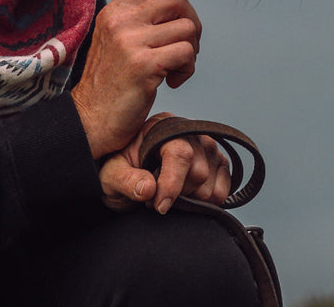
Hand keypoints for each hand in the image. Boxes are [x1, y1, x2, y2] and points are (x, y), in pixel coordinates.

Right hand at [71, 0, 201, 158]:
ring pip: (187, 28)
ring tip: (174, 70)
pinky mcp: (142, 63)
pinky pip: (186, 53)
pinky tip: (172, 82)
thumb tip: (176, 12)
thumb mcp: (120, 43)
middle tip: (183, 51)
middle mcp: (121, 19)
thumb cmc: (111, 85)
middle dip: (191, 25)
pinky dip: (188, 69)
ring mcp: (130, 40)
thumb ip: (141, 22)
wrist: (89, 121)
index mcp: (116, 11)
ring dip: (191, 52)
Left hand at [97, 114, 232, 212]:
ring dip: (190, 201)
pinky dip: (206, 203)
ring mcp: (208, 147)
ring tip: (169, 195)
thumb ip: (125, 180)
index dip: (171, 185)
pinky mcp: (219, 164)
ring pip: (211, 186)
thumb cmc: (120, 172)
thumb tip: (149, 188)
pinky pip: (223, 191)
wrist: (129, 177)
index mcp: (163, 127)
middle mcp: (191, 132)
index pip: (180, 154)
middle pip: (198, 172)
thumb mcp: (110, 176)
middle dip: (177, 195)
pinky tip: (186, 198)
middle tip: (155, 199)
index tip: (159, 207)